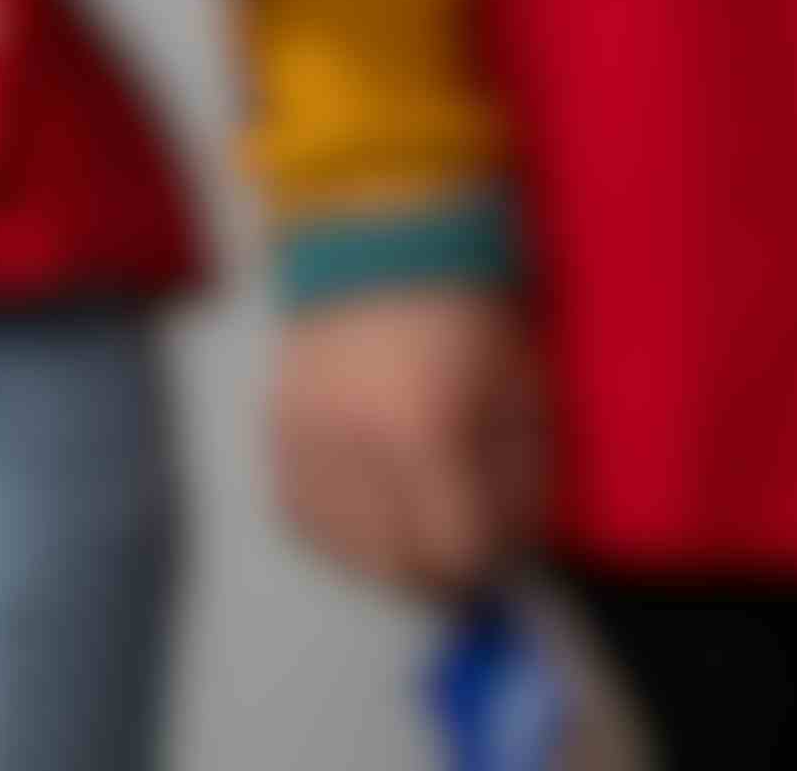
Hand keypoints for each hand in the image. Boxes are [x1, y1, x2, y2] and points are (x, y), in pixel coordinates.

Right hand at [274, 282, 546, 594]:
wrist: (382, 229)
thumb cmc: (470, 310)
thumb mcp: (522, 390)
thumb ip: (522, 482)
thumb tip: (508, 557)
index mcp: (422, 428)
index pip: (453, 552)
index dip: (484, 564)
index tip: (498, 551)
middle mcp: (350, 441)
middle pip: (395, 564)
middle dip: (437, 566)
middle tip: (459, 542)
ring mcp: (301, 435)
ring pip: (344, 549)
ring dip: (384, 550)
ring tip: (413, 511)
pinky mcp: (274, 426)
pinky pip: (301, 515)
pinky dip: (338, 525)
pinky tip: (368, 501)